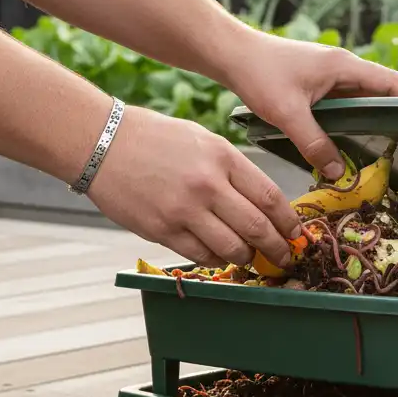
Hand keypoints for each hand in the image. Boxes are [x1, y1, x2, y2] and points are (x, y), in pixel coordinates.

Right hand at [87, 106, 301, 267]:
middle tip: (286, 257)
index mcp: (223, 158)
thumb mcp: (202, 139)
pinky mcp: (162, 230)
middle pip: (257, 228)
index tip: (297, 233)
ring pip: (232, 248)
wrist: (100, 141)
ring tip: (251, 257)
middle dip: (279, 248)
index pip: (270, 197)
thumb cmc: (153, 138)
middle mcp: (207, 185)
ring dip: (247, 257)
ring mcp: (184, 210)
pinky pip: (201, 255)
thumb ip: (232, 168)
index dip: (289, 221)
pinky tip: (220, 254)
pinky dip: (217, 259)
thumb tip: (263, 202)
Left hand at [222, 30, 397, 179]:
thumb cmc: (259, 74)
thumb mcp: (288, 114)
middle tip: (393, 149)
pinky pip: (341, 103)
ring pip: (358, 100)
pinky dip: (345, 121)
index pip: (390, 83)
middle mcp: (341, 66)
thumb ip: (315, 145)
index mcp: (343, 66)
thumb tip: (339, 174)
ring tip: (370, 151)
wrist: (231, 54)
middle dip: (388, 119)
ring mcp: (328, 74)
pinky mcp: (315, 82)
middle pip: (378, 92)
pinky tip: (340, 142)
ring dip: (364, 122)